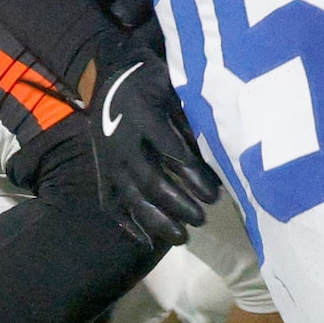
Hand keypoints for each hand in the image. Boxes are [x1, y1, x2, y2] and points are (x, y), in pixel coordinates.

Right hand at [83, 40, 219, 249]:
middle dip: (177, 203)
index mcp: (143, 117)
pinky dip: (129, 224)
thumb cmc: (151, 86)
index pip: (169, 150)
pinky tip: (149, 241)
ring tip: (182, 238)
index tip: (214, 194)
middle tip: (202, 219)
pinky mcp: (102, 175)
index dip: (192, 174)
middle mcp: (122, 143)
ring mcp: (109, 162)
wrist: (109, 81)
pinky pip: (112, 205)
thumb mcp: (174, 89)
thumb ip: (192, 120)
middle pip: (149, 180)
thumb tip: (220, 152)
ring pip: (130, 198)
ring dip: (157, 221)